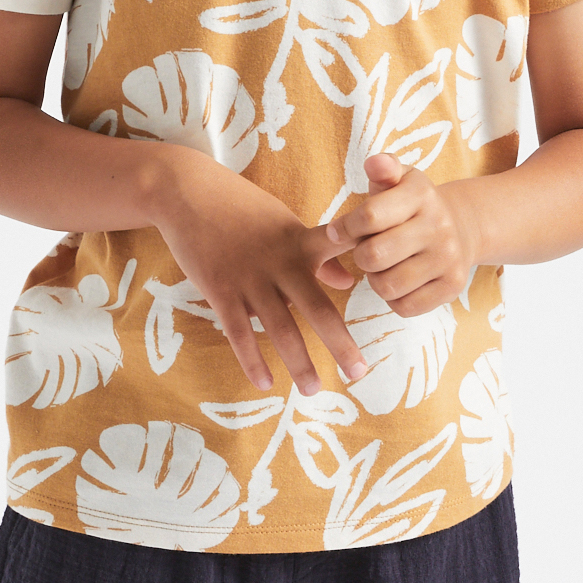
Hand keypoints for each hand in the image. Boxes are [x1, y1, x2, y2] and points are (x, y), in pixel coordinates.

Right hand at [146, 151, 368, 395]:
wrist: (188, 192)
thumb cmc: (240, 207)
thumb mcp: (284, 223)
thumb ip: (317, 253)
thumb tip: (349, 282)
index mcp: (301, 242)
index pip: (343, 258)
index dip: (368, 273)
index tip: (394, 296)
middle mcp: (280, 263)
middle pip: (317, 309)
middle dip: (340, 343)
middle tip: (359, 374)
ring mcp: (249, 278)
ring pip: (279, 328)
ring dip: (298, 362)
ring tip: (313, 389)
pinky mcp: (219, 290)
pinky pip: (239, 332)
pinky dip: (252, 359)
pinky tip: (265, 382)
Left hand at [315, 154, 482, 315]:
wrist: (462, 228)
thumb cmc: (413, 205)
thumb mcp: (399, 180)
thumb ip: (383, 169)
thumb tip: (375, 164)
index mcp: (421, 194)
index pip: (369, 216)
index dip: (345, 228)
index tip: (337, 233)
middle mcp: (439, 226)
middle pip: (374, 256)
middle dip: (361, 256)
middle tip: (367, 250)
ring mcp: (448, 259)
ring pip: (387, 286)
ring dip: (375, 279)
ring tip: (383, 266)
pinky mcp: (451, 287)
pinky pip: (405, 307)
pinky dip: (394, 298)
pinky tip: (399, 281)